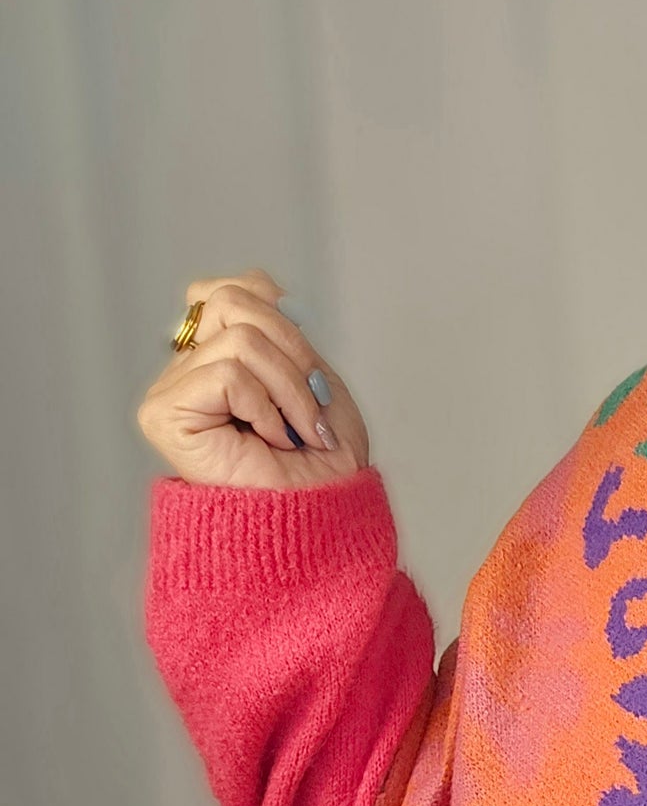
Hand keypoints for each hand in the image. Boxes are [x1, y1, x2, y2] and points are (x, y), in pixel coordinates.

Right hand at [136, 270, 369, 489]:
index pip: (239, 288)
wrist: (324, 517)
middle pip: (234, 300)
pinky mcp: (165, 415)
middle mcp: (188, 368)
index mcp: (220, 354)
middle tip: (316, 406)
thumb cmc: (323, 463)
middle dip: (294, 351)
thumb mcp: (314, 377)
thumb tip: (264, 288)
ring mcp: (172, 390)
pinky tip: (273, 442)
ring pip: (238, 338)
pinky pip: (227, 374)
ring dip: (289, 387)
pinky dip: (266, 407)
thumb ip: (280, 327)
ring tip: (300, 432)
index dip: (285, 317)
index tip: (312, 372)